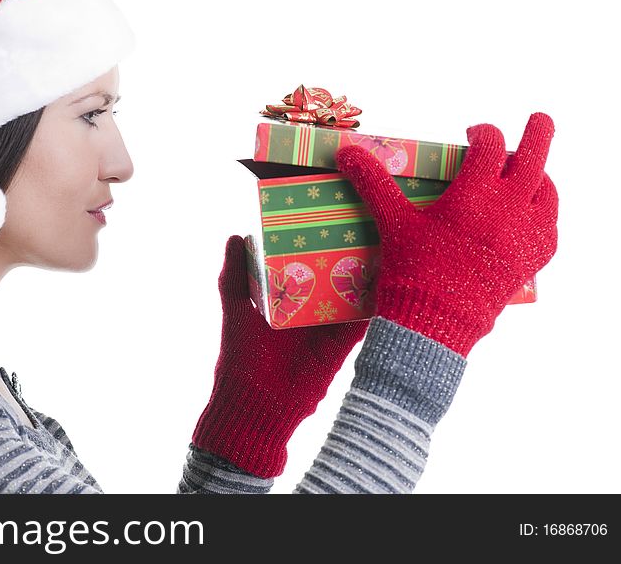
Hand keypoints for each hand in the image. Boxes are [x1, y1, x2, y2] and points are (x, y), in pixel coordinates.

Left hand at [191, 235, 368, 477]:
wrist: (255, 404)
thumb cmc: (240, 355)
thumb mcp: (235, 307)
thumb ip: (235, 276)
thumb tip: (235, 236)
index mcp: (286, 301)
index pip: (306, 267)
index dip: (317, 247)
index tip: (329, 218)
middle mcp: (310, 312)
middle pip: (333, 278)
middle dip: (346, 256)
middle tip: (361, 224)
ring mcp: (328, 328)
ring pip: (350, 296)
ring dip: (364, 276)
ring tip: (379, 244)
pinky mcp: (341, 345)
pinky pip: (361, 321)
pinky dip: (372, 304)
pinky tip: (385, 281)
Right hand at [335, 112, 558, 356]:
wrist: (436, 324)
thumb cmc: (413, 270)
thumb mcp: (394, 223)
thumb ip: (373, 183)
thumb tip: (346, 152)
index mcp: (476, 194)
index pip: (490, 145)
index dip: (482, 132)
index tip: (472, 134)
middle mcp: (510, 208)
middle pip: (535, 155)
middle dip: (538, 131)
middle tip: (538, 118)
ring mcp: (526, 234)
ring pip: (547, 191)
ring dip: (539, 176)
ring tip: (528, 172)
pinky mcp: (533, 259)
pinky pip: (550, 226)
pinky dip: (543, 213)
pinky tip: (530, 215)